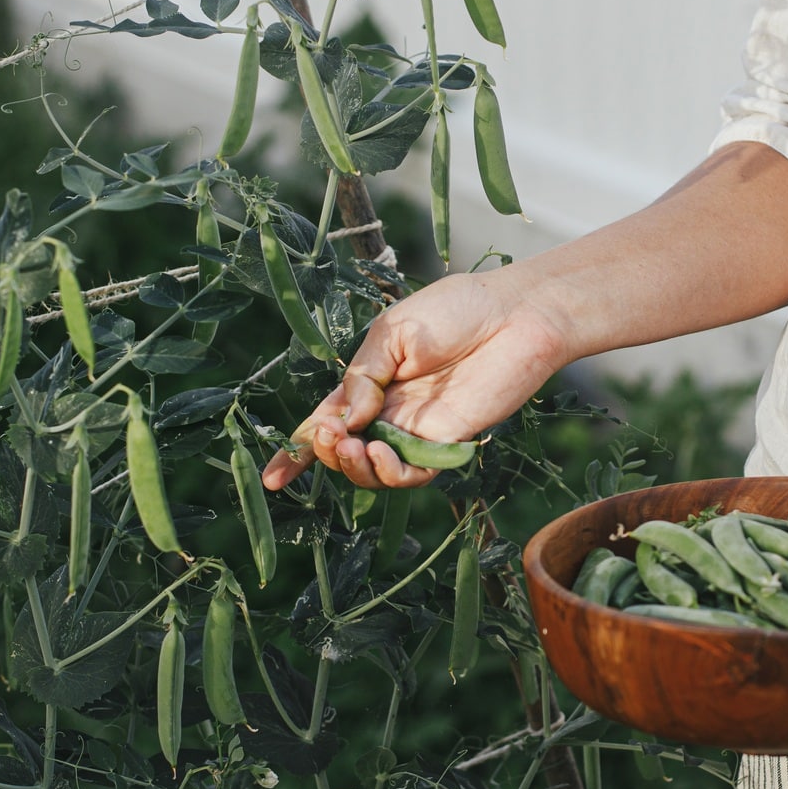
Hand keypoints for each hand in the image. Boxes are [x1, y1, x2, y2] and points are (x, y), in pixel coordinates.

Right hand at [261, 268, 570, 490]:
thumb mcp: (394, 333)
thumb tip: (346, 419)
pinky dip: (391, 473)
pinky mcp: (447, 443)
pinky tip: (383, 453)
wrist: (514, 313)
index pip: (327, 421)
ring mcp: (416, 430)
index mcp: (369, 382)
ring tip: (353, 446)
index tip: (273, 479)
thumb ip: (364, 376)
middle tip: (329, 436)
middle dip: (326, 451)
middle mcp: (389, 412)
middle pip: (344, 450)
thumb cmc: (457, 310)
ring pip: (374, 470)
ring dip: (354, 466)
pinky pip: (413, 474)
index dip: (298, 451)